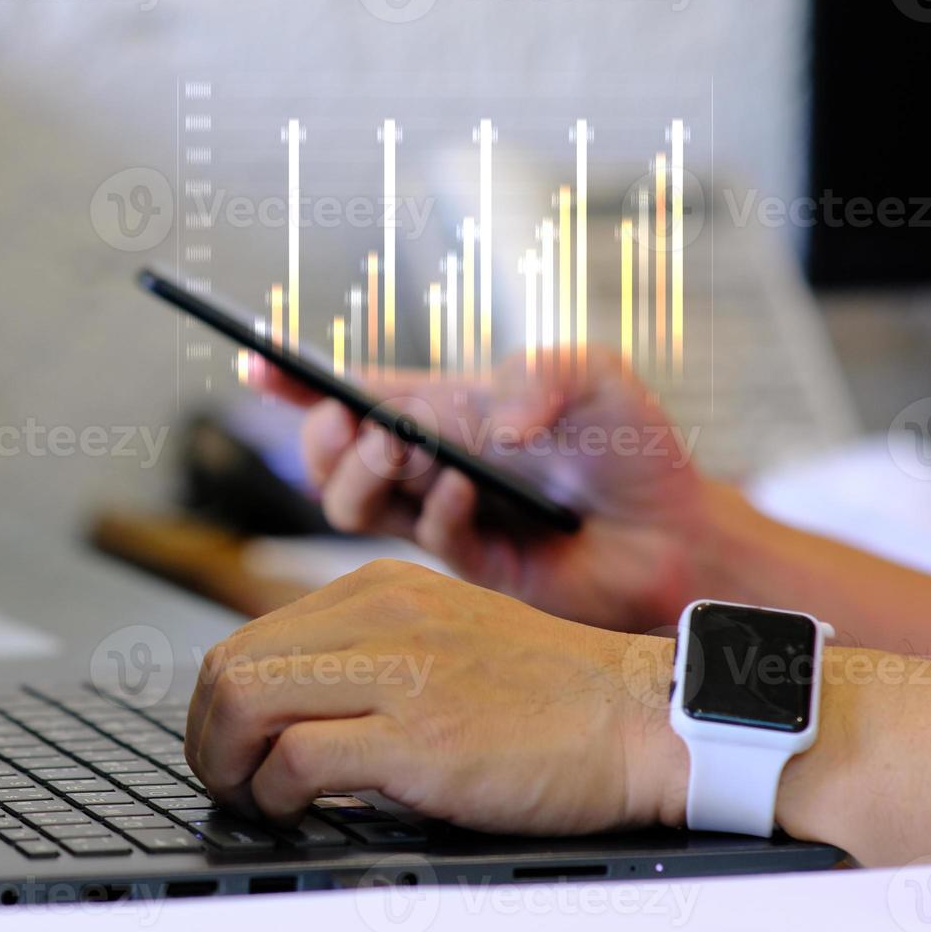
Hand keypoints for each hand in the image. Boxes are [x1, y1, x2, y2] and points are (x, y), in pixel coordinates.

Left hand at [186, 560, 686, 833]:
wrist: (641, 717)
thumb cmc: (550, 693)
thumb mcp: (443, 636)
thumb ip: (369, 652)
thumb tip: (285, 703)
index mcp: (379, 589)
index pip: (248, 636)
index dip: (216, 703)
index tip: (227, 745)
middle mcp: (379, 615)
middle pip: (228, 666)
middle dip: (206, 736)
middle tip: (225, 779)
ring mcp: (399, 671)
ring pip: (245, 703)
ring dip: (227, 766)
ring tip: (253, 798)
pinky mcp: (419, 736)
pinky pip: (297, 761)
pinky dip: (275, 795)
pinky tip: (297, 811)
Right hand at [255, 350, 717, 631]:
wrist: (675, 533)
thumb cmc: (630, 446)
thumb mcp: (593, 374)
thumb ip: (540, 374)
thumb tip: (487, 427)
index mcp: (440, 409)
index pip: (348, 394)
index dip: (292, 381)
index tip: (255, 366)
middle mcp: (426, 464)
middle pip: (327, 456)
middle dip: (327, 435)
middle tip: (372, 425)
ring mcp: (440, 517)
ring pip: (349, 505)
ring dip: (364, 472)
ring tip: (410, 450)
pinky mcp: (466, 566)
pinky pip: (421, 539)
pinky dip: (437, 507)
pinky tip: (473, 491)